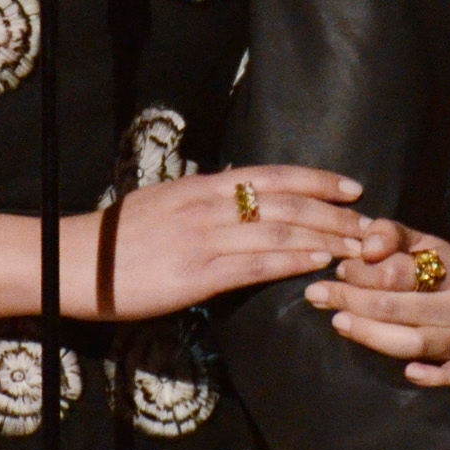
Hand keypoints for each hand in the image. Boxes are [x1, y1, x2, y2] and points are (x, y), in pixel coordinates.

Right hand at [75, 165, 361, 319]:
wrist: (76, 263)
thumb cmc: (118, 239)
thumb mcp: (165, 204)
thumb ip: (204, 201)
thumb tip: (238, 199)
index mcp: (202, 186)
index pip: (272, 175)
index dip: (317, 180)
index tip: (352, 187)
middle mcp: (208, 205)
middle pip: (287, 202)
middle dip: (336, 213)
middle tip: (373, 224)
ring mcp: (204, 239)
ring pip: (280, 232)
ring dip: (327, 238)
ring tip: (360, 248)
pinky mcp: (197, 274)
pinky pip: (256, 264)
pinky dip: (293, 262)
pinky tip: (320, 264)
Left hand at [306, 218, 449, 382]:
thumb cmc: (431, 272)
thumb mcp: (414, 244)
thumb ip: (388, 234)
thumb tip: (367, 247)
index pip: (397, 271)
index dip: (361, 271)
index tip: (338, 270)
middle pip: (397, 307)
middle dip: (352, 300)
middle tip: (319, 295)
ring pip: (412, 342)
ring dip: (369, 334)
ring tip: (337, 322)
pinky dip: (432, 377)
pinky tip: (409, 373)